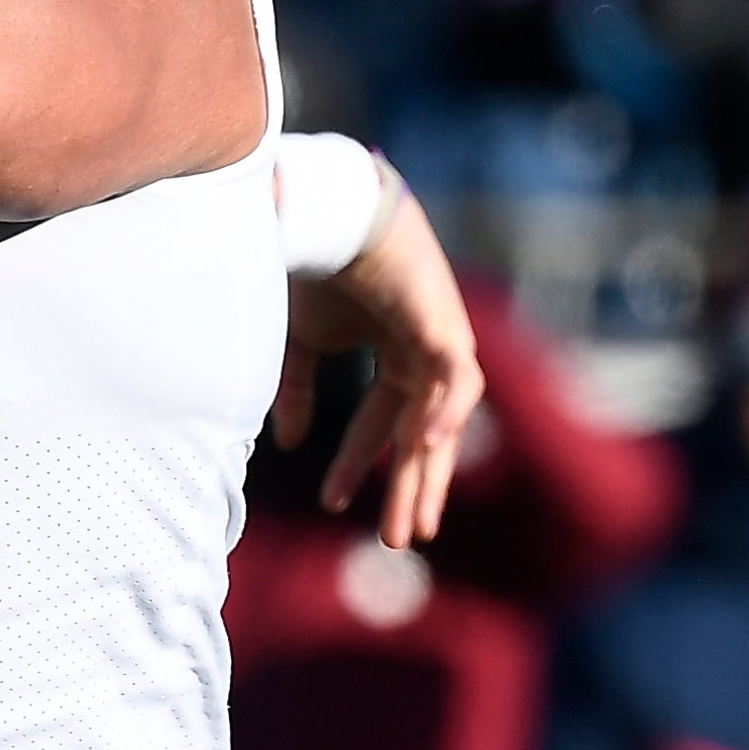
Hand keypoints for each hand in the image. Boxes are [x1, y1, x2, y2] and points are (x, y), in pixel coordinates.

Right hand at [274, 190, 482, 546]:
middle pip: (422, 435)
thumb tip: (289, 442)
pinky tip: (427, 446)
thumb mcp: (296, 344)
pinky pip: (459, 379)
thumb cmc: (308, 264)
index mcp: (390, 352)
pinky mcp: (445, 324)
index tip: (331, 502)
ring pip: (443, 421)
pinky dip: (447, 412)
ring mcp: (439, 339)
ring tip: (414, 520)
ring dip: (429, 472)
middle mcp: (421, 352)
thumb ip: (293, 392)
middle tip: (397, 539)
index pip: (381, 422)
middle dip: (408, 488)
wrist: (321, 209)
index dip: (359, 463)